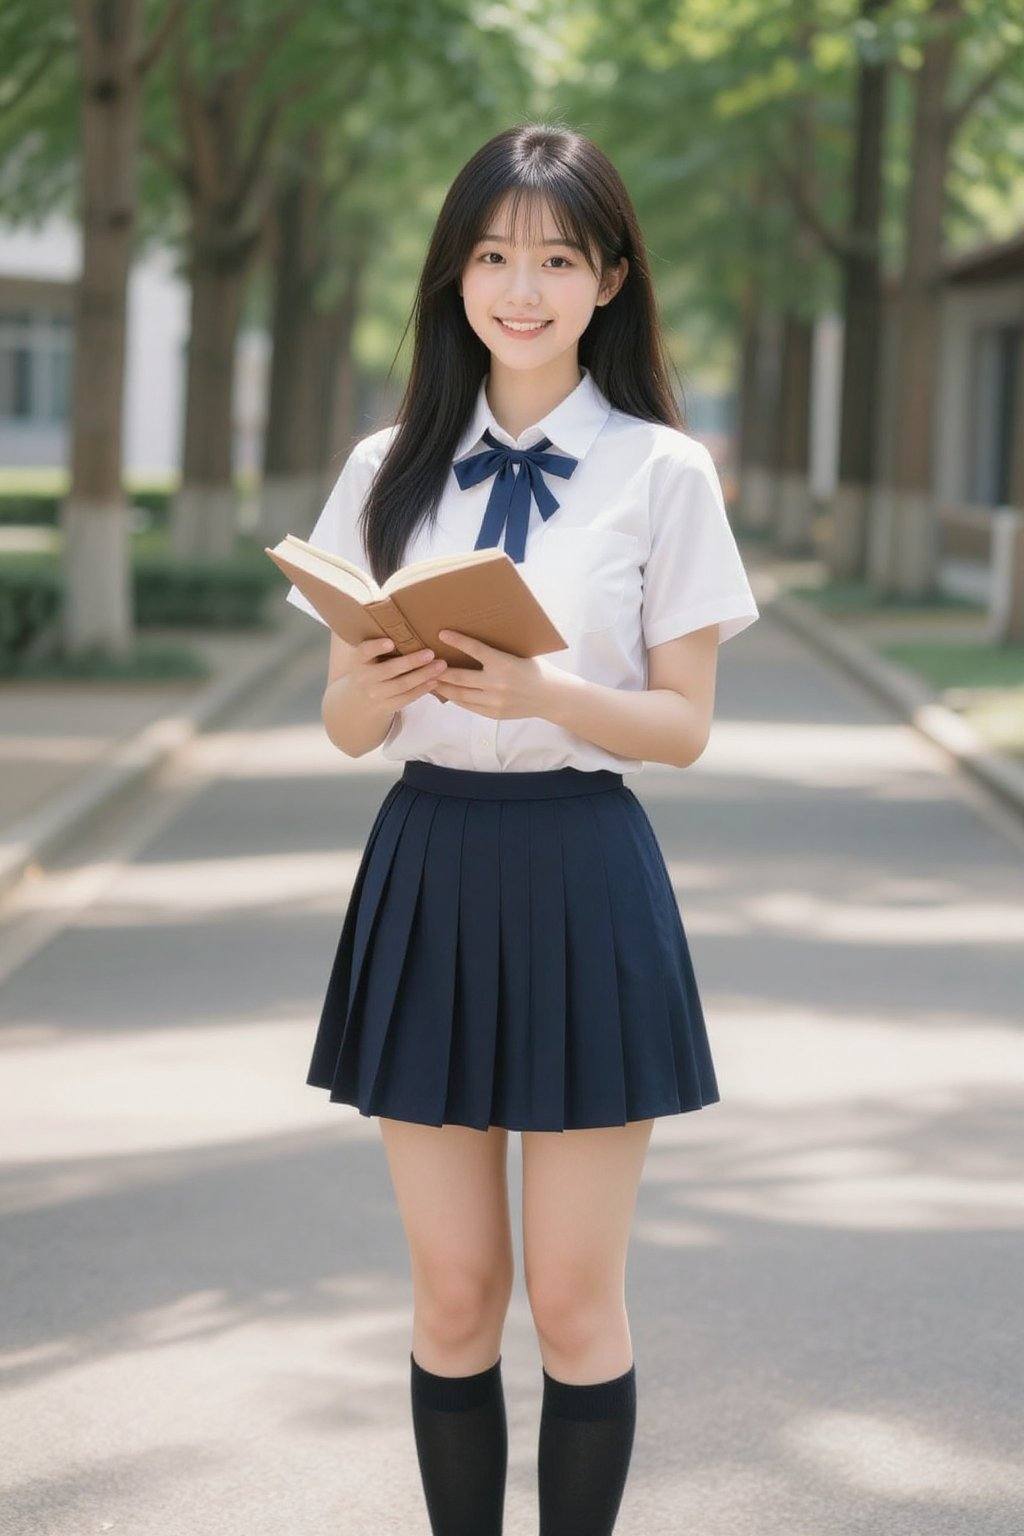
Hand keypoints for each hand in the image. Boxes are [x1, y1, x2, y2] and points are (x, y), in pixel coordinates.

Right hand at [347, 636, 447, 709]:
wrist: (358, 701)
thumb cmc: (370, 669)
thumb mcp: (367, 658)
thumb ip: (380, 645)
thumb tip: (411, 622)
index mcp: (358, 660)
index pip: (365, 651)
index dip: (376, 647)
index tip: (390, 642)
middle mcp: (364, 678)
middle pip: (389, 669)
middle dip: (411, 661)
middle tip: (431, 653)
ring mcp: (374, 694)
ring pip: (402, 685)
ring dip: (423, 675)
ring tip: (441, 665)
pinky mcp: (386, 707)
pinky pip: (406, 698)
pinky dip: (422, 689)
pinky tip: (435, 681)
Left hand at [432, 629, 561, 719]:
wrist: (551, 697)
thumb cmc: (535, 669)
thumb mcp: (519, 654)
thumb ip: (497, 651)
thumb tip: (474, 639)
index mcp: (504, 663)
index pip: (475, 649)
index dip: (457, 641)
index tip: (441, 634)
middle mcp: (497, 683)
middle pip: (459, 677)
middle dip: (439, 670)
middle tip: (424, 663)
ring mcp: (494, 701)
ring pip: (459, 694)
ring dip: (442, 687)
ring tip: (428, 680)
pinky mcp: (493, 713)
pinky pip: (468, 705)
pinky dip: (455, 698)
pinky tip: (446, 692)